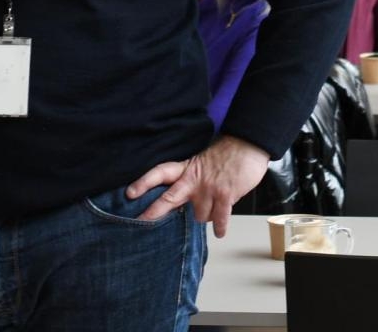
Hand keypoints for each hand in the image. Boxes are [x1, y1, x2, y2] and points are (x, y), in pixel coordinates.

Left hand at [128, 135, 269, 237]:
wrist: (248, 145)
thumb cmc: (226, 156)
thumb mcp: (202, 164)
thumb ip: (191, 181)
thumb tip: (181, 203)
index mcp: (187, 169)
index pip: (161, 173)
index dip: (144, 182)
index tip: (130, 193)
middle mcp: (194, 180)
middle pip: (170, 197)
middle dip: (154, 211)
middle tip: (140, 223)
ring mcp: (209, 188)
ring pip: (199, 216)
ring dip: (205, 216)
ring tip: (215, 207)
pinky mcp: (225, 194)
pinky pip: (219, 218)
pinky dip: (219, 227)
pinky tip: (220, 232)